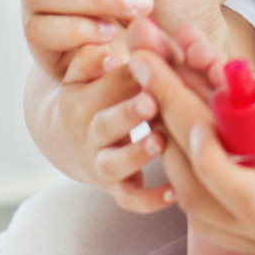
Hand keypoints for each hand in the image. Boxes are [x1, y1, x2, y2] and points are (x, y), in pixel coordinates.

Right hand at [57, 43, 174, 212]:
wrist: (80, 137)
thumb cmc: (100, 92)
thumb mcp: (87, 71)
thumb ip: (95, 58)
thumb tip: (106, 54)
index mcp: (81, 99)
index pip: (105, 84)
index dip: (127, 75)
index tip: (146, 65)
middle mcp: (89, 133)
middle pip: (105, 125)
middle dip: (127, 113)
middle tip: (151, 101)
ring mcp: (102, 162)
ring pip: (114, 165)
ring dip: (136, 154)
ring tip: (159, 141)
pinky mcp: (117, 187)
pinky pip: (130, 198)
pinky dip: (149, 200)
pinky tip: (173, 192)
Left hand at [124, 19, 254, 254]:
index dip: (215, 164)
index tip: (194, 118)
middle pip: (215, 201)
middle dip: (175, 134)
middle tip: (149, 71)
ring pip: (201, 209)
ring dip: (171, 149)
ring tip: (155, 89)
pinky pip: (206, 211)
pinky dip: (183, 167)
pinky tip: (175, 122)